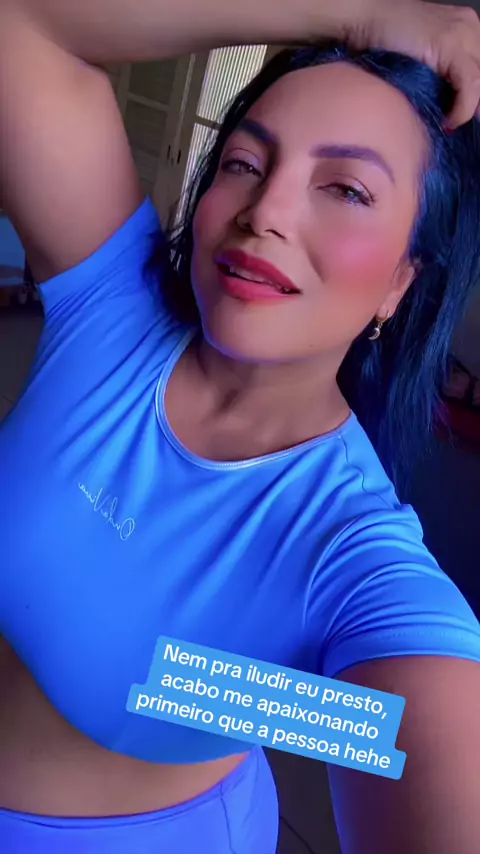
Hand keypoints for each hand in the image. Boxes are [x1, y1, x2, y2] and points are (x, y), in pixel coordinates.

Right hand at [346, 1, 479, 127]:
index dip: (475, 101)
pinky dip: (463, 107)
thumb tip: (450, 112)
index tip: (458, 122)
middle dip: (475, 105)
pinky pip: (470, 83)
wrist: (361, 21)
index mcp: (466, 28)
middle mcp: (469, 26)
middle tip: (457, 127)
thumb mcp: (420, 62)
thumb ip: (439, 78)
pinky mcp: (450, 44)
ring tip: (451, 125)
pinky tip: (449, 121)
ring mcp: (462, 32)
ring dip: (470, 110)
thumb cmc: (380, 44)